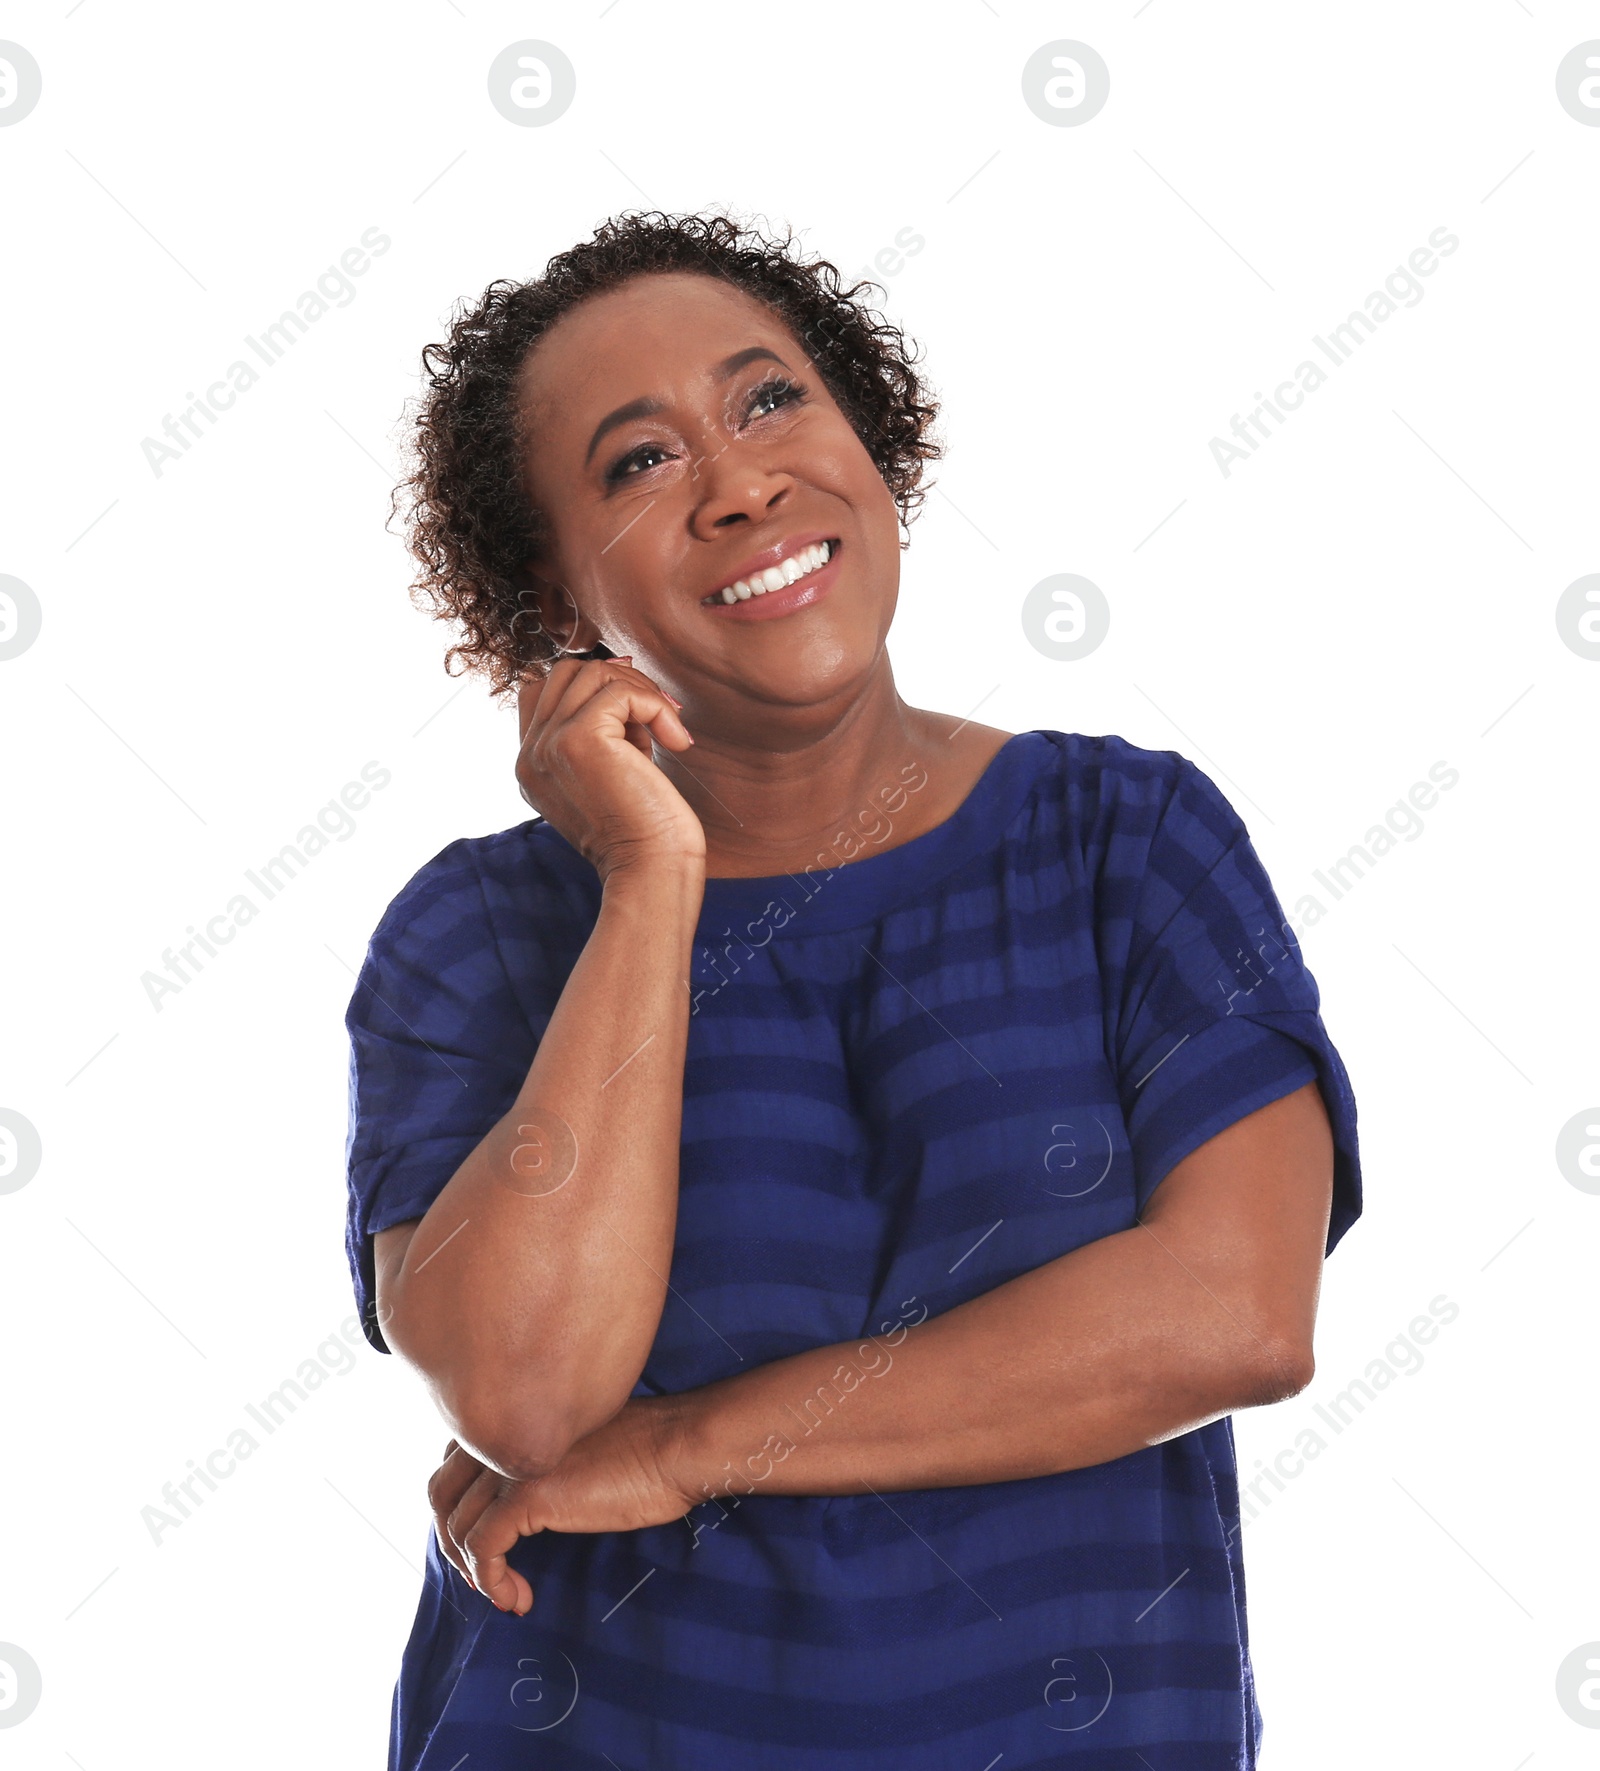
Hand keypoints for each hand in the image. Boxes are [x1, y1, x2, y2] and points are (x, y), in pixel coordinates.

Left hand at [428, 1398, 698, 1614]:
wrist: (676, 1446)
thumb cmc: (644, 1451)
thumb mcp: (575, 1451)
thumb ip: (540, 1462)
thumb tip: (518, 1510)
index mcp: (513, 1418)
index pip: (454, 1467)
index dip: (461, 1513)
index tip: (489, 1550)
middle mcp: (502, 1435)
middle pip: (441, 1496)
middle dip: (455, 1544)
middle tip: (488, 1577)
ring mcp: (510, 1463)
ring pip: (456, 1527)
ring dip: (474, 1572)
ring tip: (510, 1593)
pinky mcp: (526, 1495)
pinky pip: (482, 1549)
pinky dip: (492, 1582)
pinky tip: (519, 1598)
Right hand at [515, 656, 704, 882]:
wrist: (652, 872)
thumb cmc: (645, 831)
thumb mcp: (610, 773)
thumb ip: (602, 731)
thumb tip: (620, 674)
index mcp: (532, 766)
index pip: (542, 692)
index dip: (591, 689)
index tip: (634, 713)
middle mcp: (530, 755)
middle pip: (565, 673)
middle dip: (618, 683)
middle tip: (657, 716)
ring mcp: (548, 745)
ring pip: (591, 674)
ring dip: (640, 694)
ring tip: (666, 732)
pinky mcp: (578, 740)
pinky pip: (620, 692)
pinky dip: (656, 707)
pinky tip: (676, 741)